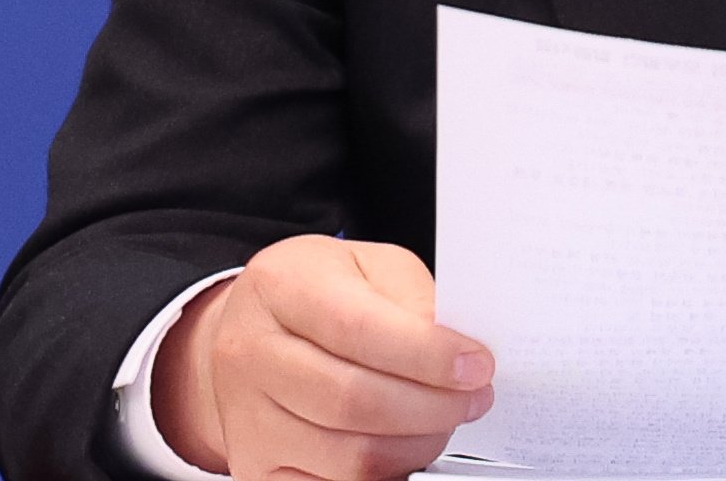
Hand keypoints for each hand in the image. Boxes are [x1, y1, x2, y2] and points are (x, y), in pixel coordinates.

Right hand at [153, 239, 494, 480]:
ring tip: (443, 422)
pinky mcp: (256, 470)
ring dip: (413, 447)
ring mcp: (248, 420)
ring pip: (347, 458)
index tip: (477, 366)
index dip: (426, 355)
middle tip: (474, 399)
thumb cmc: (316, 292)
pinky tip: (404, 447)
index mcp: (280, 286)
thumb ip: (408, 300)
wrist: (248, 332)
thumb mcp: (364, 266)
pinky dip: (381, 475)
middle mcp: (252, 354)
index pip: (357, 329)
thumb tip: (454, 350)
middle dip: (430, 408)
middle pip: (352, 401)